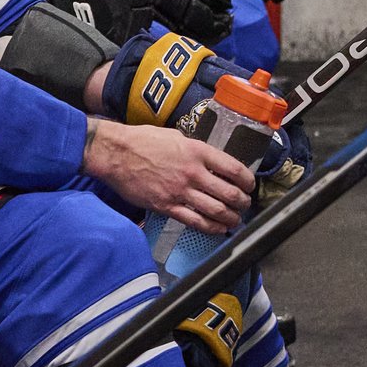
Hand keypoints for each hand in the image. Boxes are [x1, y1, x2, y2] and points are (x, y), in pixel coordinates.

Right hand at [82, 117, 253, 232]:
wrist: (116, 154)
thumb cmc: (144, 141)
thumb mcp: (177, 137)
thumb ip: (196, 149)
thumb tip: (210, 158)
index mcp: (198, 152)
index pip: (234, 168)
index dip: (247, 180)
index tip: (250, 185)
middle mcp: (193, 172)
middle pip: (229, 193)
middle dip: (242, 202)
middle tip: (245, 205)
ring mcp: (180, 191)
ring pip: (215, 210)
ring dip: (230, 218)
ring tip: (235, 220)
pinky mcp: (166, 206)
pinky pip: (194, 221)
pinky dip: (210, 227)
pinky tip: (218, 229)